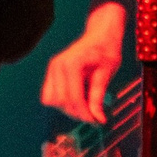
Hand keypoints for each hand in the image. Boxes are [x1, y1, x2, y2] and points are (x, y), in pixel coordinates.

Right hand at [40, 2, 126, 123]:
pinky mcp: (52, 72)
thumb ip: (98, 96)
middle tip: (94, 117)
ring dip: (67, 108)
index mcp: (71, 64)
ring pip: (51, 100)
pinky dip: (62, 101)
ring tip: (86, 107)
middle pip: (61, 101)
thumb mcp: (107, 73)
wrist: (100, 34)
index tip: (97, 121)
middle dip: (77, 112)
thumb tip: (98, 118)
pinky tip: (77, 99)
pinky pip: (49, 94)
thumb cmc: (106, 50)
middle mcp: (57, 65)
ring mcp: (53, 68)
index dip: (85, 113)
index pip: (73, 98)